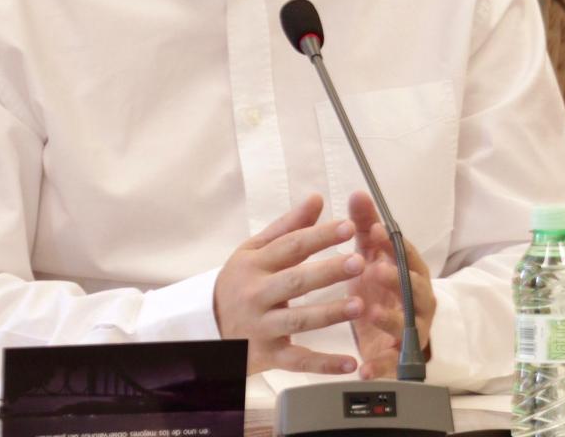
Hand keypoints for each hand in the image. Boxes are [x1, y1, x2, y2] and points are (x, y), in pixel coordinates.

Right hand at [214, 194, 366, 374]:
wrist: (204, 328)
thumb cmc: (239, 283)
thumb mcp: (255, 251)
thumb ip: (288, 226)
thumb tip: (317, 199)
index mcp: (255, 265)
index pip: (291, 246)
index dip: (319, 236)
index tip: (348, 227)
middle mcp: (257, 295)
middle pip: (296, 281)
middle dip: (328, 272)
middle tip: (359, 262)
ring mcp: (261, 326)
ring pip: (298, 320)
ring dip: (329, 314)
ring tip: (360, 305)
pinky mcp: (267, 355)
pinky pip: (298, 360)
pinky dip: (324, 364)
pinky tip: (351, 363)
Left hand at [346, 191, 436, 378]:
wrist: (392, 337)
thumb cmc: (382, 292)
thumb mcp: (372, 259)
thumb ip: (366, 229)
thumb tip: (359, 194)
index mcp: (412, 274)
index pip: (406, 255)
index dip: (392, 243)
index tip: (375, 230)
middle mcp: (418, 301)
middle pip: (415, 288)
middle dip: (397, 278)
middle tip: (376, 270)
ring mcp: (412, 330)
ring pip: (408, 324)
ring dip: (390, 318)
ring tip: (371, 313)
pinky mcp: (401, 358)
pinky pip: (394, 363)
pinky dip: (381, 365)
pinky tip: (364, 368)